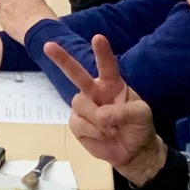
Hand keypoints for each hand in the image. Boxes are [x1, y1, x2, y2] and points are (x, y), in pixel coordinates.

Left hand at [0, 0, 56, 43]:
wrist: (39, 30)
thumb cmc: (46, 18)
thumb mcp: (41, 3)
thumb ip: (31, 0)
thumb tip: (28, 5)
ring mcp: (6, 5)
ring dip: (1, 5)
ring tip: (9, 13)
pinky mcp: (2, 17)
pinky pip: (0, 16)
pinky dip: (3, 18)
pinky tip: (10, 23)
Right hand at [43, 35, 165, 179]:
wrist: (133, 152)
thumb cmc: (139, 127)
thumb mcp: (141, 115)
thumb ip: (123, 112)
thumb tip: (100, 115)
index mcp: (113, 84)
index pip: (107, 65)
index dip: (102, 52)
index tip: (98, 37)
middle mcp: (95, 91)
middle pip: (76, 73)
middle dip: (62, 59)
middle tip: (48, 45)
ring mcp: (84, 107)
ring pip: (79, 104)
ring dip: (97, 120)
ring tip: (111, 130)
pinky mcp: (76, 123)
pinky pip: (78, 123)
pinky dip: (93, 132)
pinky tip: (102, 136)